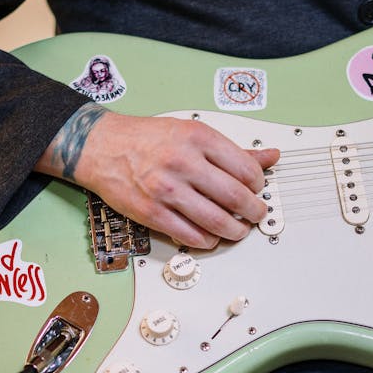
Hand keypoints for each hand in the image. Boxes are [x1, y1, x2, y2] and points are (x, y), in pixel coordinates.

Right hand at [38, 108, 278, 249]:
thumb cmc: (146, 139)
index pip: (246, 169)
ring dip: (234, 231)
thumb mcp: (192, 133)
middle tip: (255, 214)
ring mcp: (167, 190)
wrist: (103, 147)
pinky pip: (190, 235)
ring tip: (237, 230)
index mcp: (198, 138)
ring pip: (216, 221)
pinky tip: (210, 236)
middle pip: (236, 197)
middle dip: (253, 212)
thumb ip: (233, 149)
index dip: (258, 185)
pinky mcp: (152, 213)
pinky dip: (207, 240)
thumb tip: (270, 157)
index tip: (257, 190)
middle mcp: (183, 162)